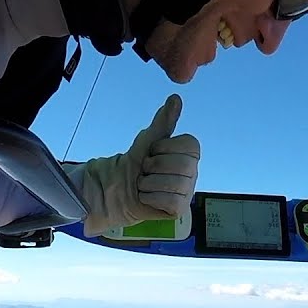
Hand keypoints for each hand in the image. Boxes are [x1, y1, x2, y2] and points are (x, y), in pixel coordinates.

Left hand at [63, 94, 200, 235]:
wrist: (115, 189)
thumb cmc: (134, 165)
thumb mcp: (147, 140)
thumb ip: (164, 121)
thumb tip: (175, 98)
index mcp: (188, 156)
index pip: (190, 146)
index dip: (166, 148)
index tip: (153, 152)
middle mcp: (191, 174)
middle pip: (184, 165)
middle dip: (156, 166)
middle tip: (146, 170)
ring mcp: (186, 192)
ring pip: (175, 184)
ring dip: (150, 183)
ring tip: (145, 185)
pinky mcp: (178, 209)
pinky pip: (170, 200)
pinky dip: (151, 198)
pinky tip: (147, 197)